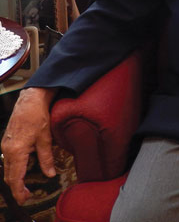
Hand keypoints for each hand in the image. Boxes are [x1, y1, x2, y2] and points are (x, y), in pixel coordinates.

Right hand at [1, 87, 57, 203]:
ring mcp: (5, 145)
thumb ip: (46, 158)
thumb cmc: (38, 117)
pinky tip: (23, 168)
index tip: (24, 199)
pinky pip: (7, 159)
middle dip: (16, 187)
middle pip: (9, 175)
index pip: (15, 178)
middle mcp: (7, 150)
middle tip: (26, 195)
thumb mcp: (45, 138)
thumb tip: (50, 174)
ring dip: (15, 177)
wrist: (30, 100)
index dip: (19, 191)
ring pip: (7, 168)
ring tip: (25, 185)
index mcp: (17, 151)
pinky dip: (14, 167)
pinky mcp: (7, 141)